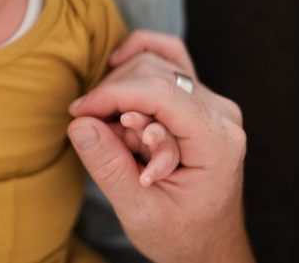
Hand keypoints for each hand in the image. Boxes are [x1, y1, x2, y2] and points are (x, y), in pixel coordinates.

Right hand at [68, 31, 252, 262]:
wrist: (208, 244)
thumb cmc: (180, 234)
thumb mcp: (140, 212)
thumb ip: (110, 167)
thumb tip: (80, 123)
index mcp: (217, 142)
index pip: (159, 93)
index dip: (111, 95)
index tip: (78, 112)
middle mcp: (220, 112)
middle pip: (151, 74)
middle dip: (114, 100)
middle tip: (100, 138)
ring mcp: (211, 100)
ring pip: (151, 62)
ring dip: (121, 92)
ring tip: (121, 135)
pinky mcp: (197, 96)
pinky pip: (168, 54)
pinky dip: (138, 54)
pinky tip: (117, 64)